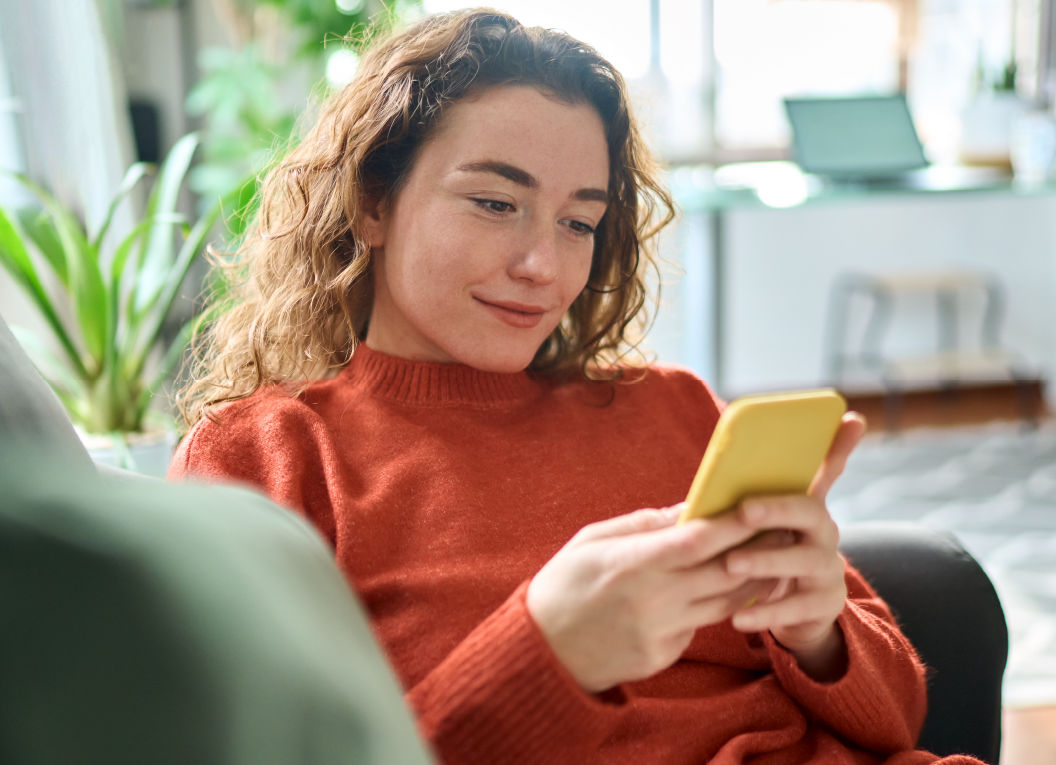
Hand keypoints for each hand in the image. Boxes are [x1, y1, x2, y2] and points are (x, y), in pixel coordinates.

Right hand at [527, 504, 780, 692]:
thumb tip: (688, 508)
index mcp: (632, 564)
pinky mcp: (664, 655)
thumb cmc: (563, 584)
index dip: (733, 523)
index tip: (758, 505)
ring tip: (774, 558)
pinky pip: (700, 626)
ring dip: (753, 580)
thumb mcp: (592, 540)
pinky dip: (718, 607)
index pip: (698, 540)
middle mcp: (652, 600)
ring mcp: (661, 632)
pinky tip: (731, 590)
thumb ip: (643, 524)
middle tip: (784, 527)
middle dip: (758, 549)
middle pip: (723, 572)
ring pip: (724, 604)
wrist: (542, 650)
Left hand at [724, 412, 866, 678]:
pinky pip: (796, 607)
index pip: (827, 469)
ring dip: (765, 560)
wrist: (795, 612)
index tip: (850, 418)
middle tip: (743, 509)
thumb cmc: (769, 554)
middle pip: (811, 511)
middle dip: (777, 508)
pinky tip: (738, 618)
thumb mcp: (762, 525)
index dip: (840, 446)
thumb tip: (722, 467)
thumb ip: (749, 496)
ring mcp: (828, 569)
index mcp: (807, 506)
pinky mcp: (824, 605)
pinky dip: (765, 611)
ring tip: (730, 564)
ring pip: (803, 560)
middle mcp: (825, 532)